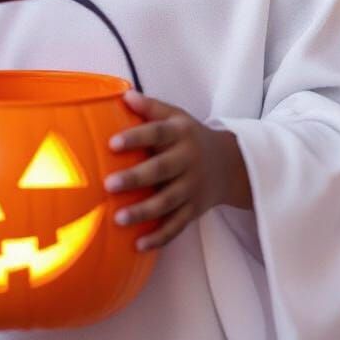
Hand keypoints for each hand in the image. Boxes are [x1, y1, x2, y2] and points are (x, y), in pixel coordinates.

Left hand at [103, 90, 248, 251]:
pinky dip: (159, 237)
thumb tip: (123, 94)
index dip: (136, 137)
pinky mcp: (194, 210)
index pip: (157, 133)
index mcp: (181, 134)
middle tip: (108, 184)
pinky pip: (177, 226)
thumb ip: (151, 107)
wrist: (230, 164)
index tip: (112, 143)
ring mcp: (192, 188)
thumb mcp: (176, 116)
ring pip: (168, 202)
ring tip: (118, 219)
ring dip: (143, 212)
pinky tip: (138, 245)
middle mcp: (188, 160)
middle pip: (162, 170)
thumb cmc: (190, 136)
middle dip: (136, 178)